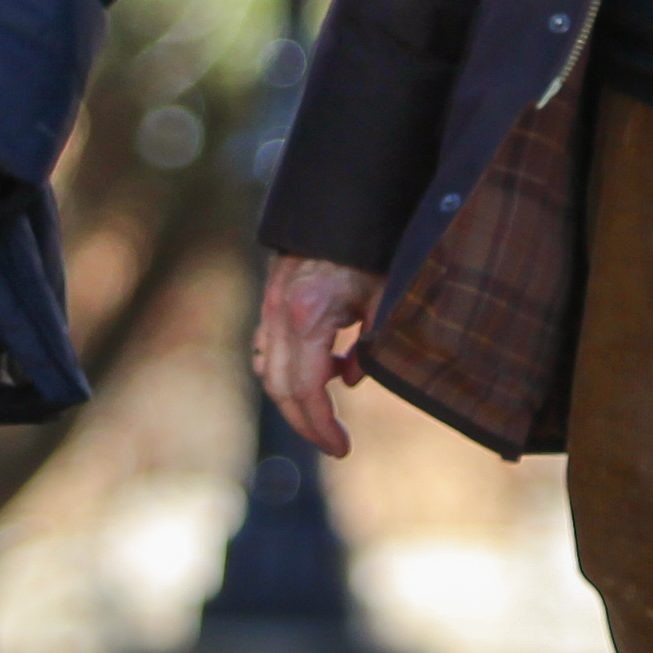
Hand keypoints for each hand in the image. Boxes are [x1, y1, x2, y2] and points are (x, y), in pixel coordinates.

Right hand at [254, 255, 383, 458]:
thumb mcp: (384, 294)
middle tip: (335, 444)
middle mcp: (281, 315)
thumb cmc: (368, 247)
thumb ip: (372, 344)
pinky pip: (268, 350)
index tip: (342, 449)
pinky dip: (287, 372)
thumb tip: (353, 381)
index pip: (308, 391)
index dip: (322, 426)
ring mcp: (270, 307)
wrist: (338, 203)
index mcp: (309, 316)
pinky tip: (320, 371)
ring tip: (328, 413)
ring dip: (295, 399)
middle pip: (282, 391)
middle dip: (307, 424)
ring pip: (270, 373)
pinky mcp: (271, 301)